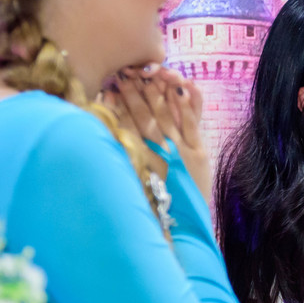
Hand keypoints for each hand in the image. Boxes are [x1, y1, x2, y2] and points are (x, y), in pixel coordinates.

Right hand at [104, 65, 210, 200]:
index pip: (123, 127)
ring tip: (150, 72)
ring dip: (158, 92)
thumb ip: (119, 162)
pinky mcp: (199, 154)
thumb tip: (105, 138)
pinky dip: (186, 103)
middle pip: (142, 116)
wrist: (182, 230)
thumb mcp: (131, 187)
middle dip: (134, 93)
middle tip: (126, 73)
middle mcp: (156, 154)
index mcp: (138, 162)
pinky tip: (182, 85)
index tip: (108, 89)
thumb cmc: (155, 211)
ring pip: (166, 115)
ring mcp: (180, 152)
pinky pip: (191, 123)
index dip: (115, 107)